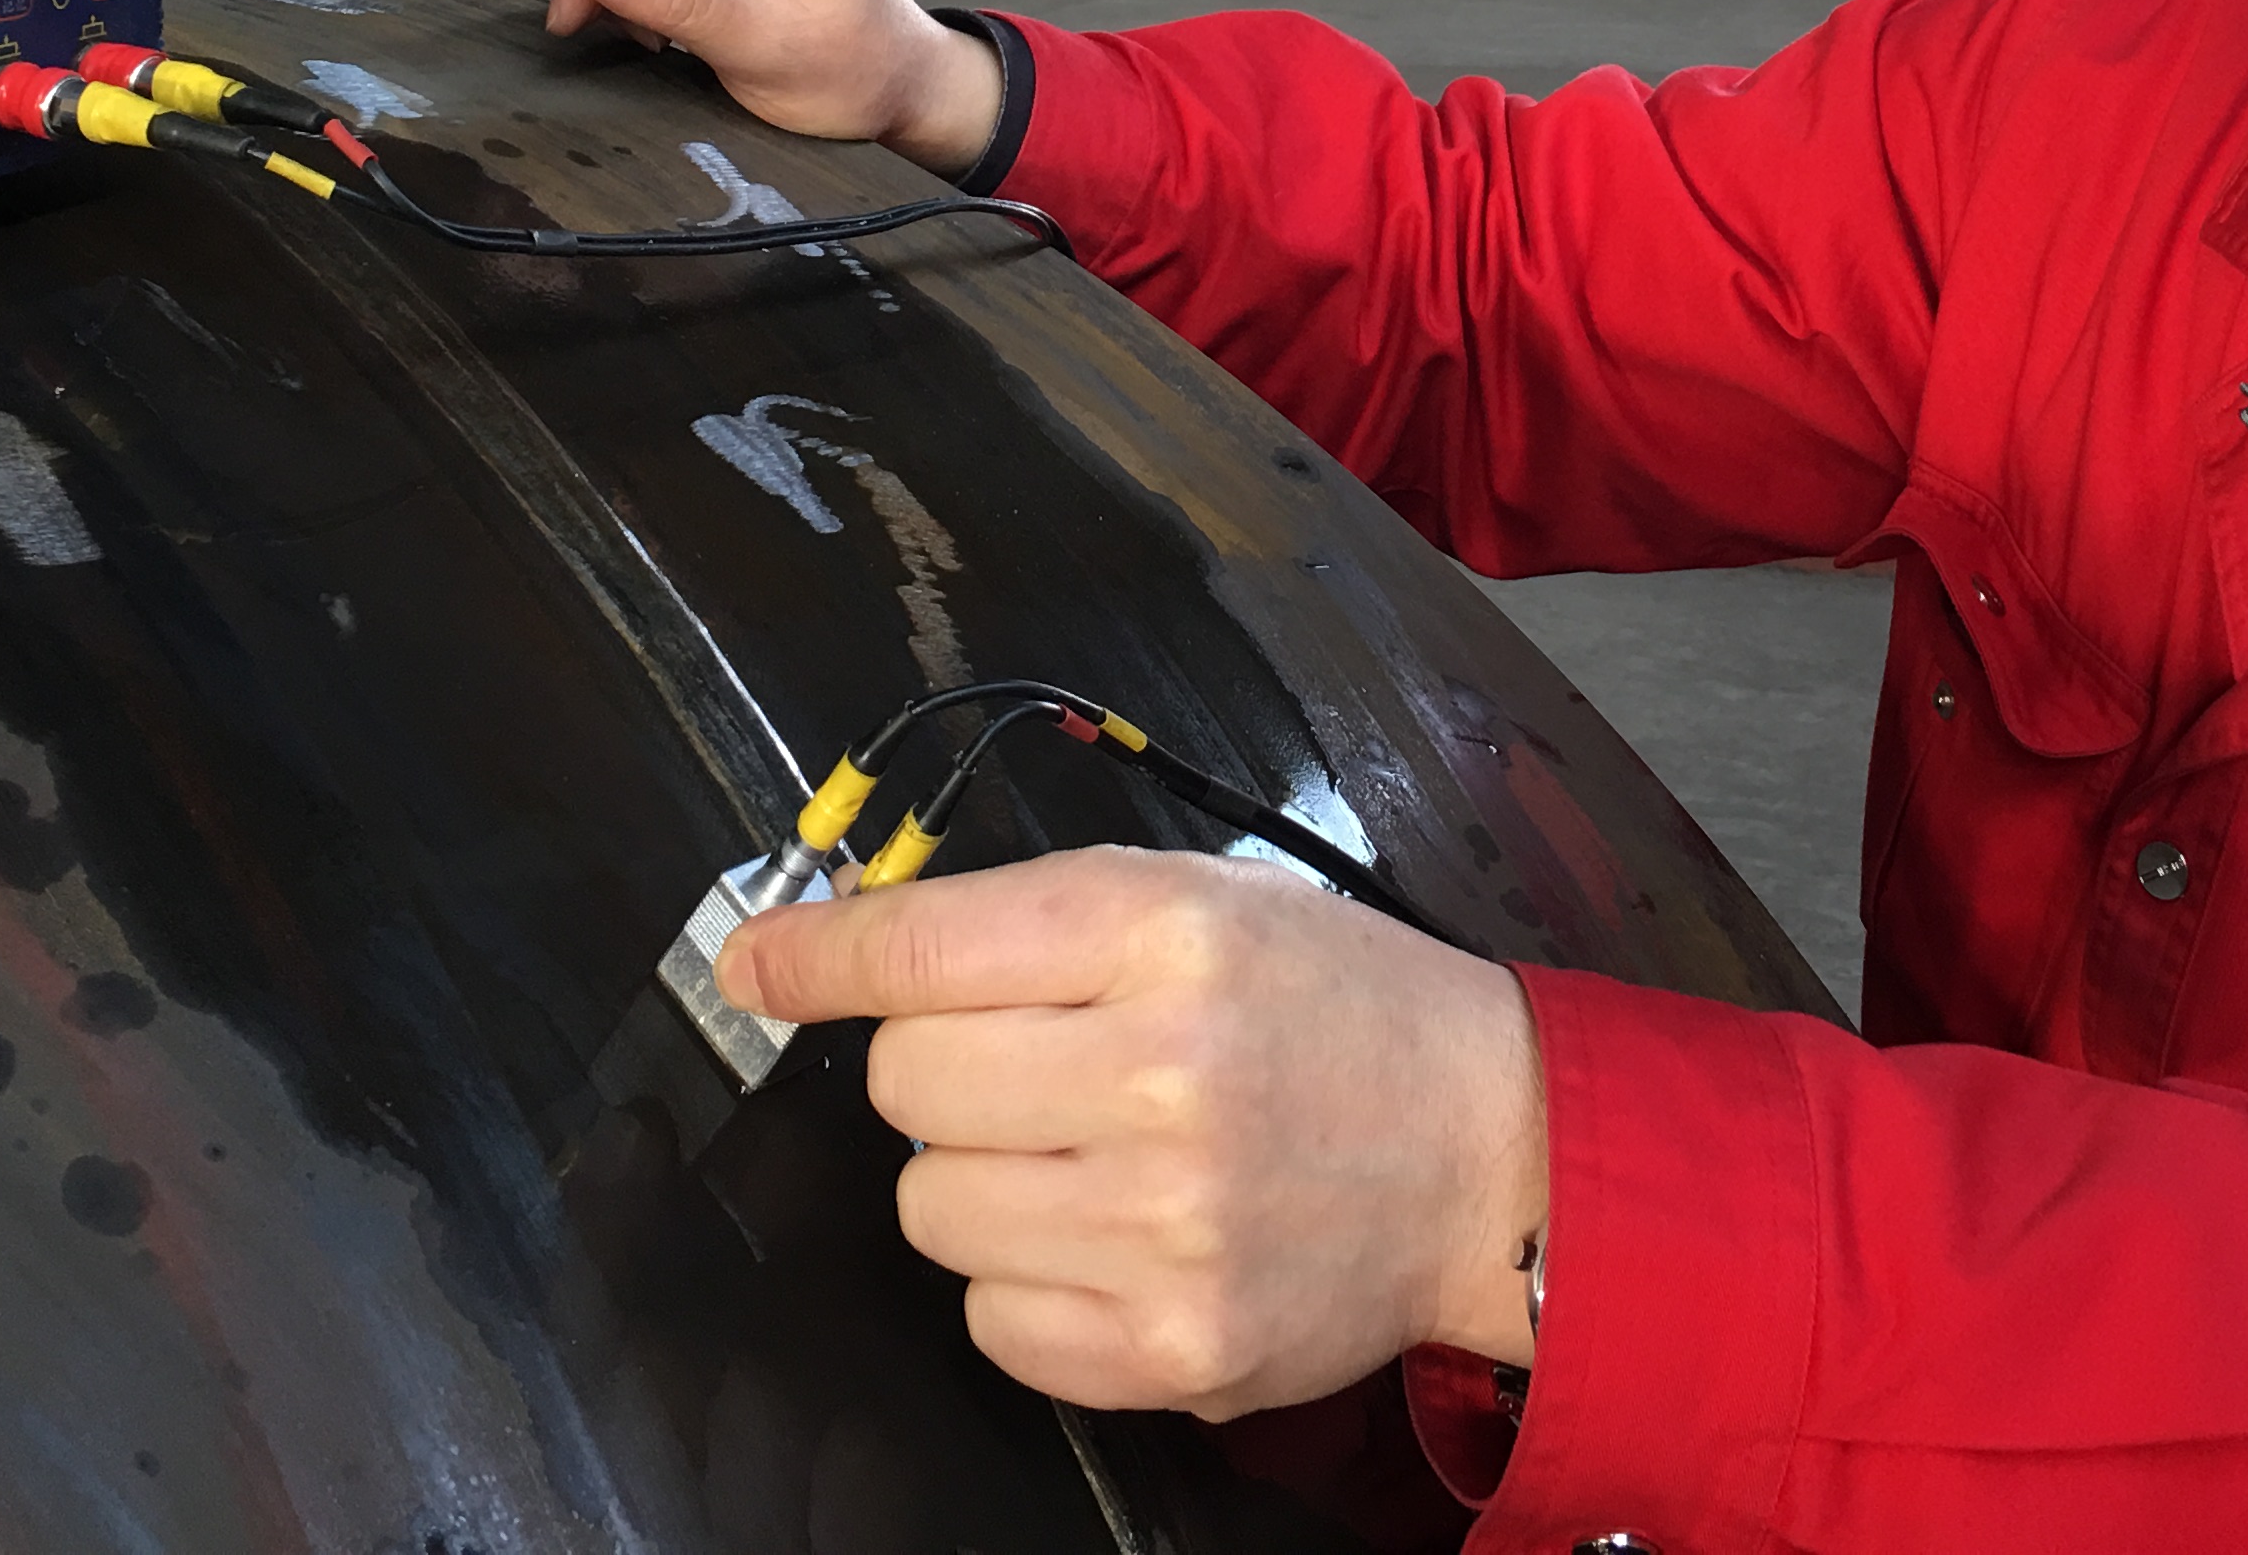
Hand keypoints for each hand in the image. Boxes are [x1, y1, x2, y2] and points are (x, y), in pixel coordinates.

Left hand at [718, 846, 1547, 1418]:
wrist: (1485, 1150)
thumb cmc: (1336, 1010)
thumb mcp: (1198, 902)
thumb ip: (1021, 920)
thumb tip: (818, 950)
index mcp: (1168, 934)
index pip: (922, 946)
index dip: (817, 954)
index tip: (762, 961)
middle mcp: (1165, 1075)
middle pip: (905, 1083)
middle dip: (945, 1069)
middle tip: (1040, 1065)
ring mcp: (1168, 1225)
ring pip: (930, 1207)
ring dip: (984, 1177)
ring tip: (1092, 1151)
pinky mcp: (1173, 1346)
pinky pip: (990, 1319)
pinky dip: (1027, 1280)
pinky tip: (1115, 1232)